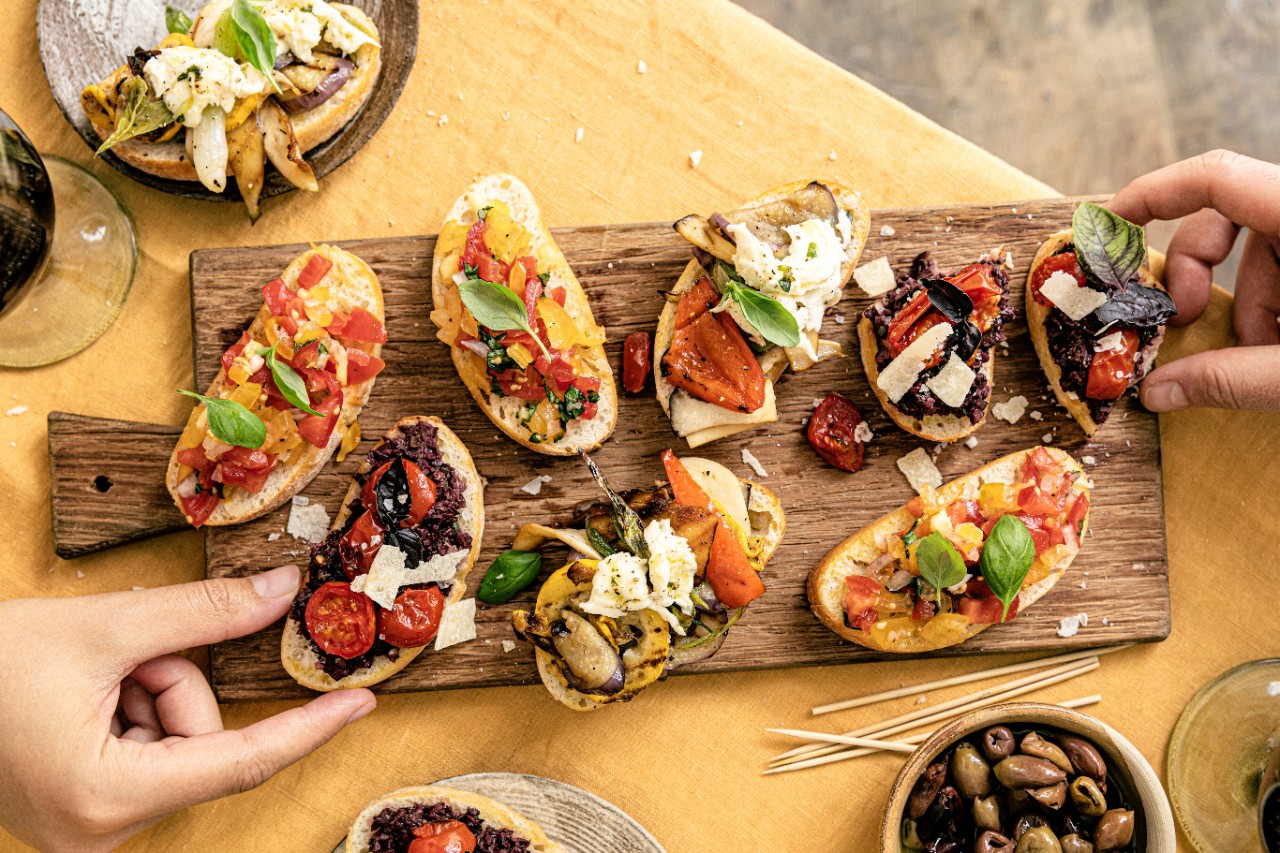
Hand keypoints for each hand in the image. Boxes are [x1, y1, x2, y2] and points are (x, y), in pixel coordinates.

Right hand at [0, 565, 375, 851]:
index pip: (240, 763)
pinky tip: (81, 693)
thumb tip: (281, 592)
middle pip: (200, 740)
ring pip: (175, 738)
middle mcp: (101, 831)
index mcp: (107, 798)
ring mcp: (90, 825)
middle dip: (171, 681)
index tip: (360, 705)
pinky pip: (147, 748)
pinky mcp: (84, 808)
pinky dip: (131, 707)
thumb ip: (203, 613)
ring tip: (85, 677)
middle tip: (119, 659)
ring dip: (147, 689)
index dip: (308, 730)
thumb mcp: (105, 628)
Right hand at [1107, 149, 1279, 411]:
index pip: (1216, 178)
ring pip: (1265, 247)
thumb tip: (1156, 394)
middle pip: (1230, 215)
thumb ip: (1230, 382)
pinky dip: (1276, 305)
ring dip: (1247, 302)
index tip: (1109, 228)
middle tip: (1186, 320)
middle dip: (1197, 273)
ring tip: (1261, 356)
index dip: (1153, 194)